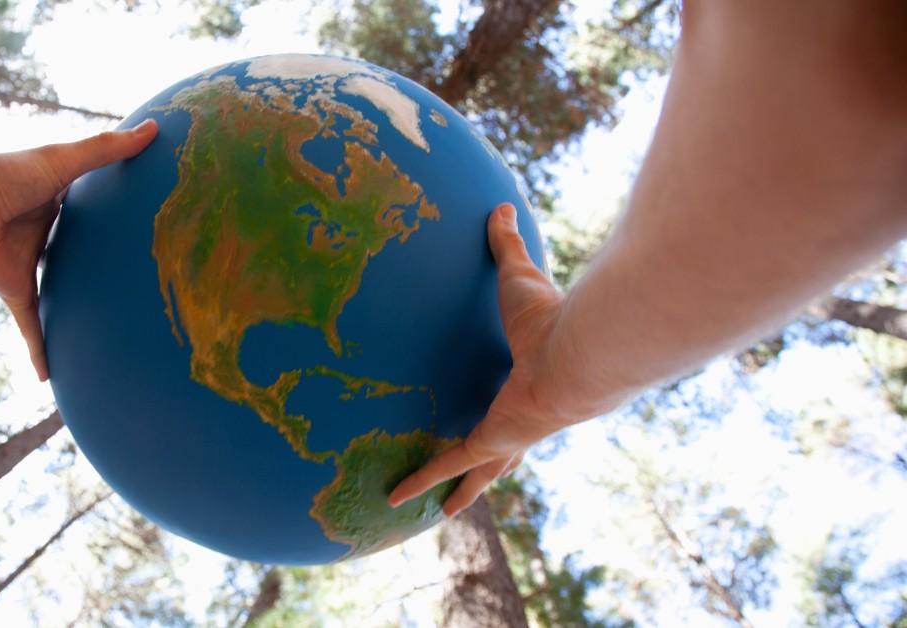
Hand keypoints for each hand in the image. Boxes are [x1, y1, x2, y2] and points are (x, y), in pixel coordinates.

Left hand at [0, 119, 158, 380]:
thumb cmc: (4, 176)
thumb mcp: (64, 161)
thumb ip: (108, 149)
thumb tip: (156, 128)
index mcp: (55, 201)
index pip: (91, 210)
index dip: (115, 216)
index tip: (144, 222)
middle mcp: (43, 234)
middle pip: (78, 255)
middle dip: (98, 267)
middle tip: (136, 282)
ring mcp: (28, 264)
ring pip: (58, 293)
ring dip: (72, 310)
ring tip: (104, 331)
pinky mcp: (14, 289)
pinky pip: (32, 325)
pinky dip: (39, 350)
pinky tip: (49, 379)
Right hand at [389, 202, 568, 516]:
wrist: (574, 351)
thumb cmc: (553, 315)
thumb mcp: (518, 277)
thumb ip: (507, 246)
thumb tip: (500, 204)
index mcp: (533, 382)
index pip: (518, 400)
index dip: (510, 409)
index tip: (505, 411)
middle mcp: (525, 417)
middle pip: (506, 451)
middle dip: (491, 468)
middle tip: (476, 481)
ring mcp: (509, 436)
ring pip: (481, 473)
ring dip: (463, 493)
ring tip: (443, 513)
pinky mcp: (490, 444)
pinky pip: (449, 465)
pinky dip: (422, 481)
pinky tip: (398, 497)